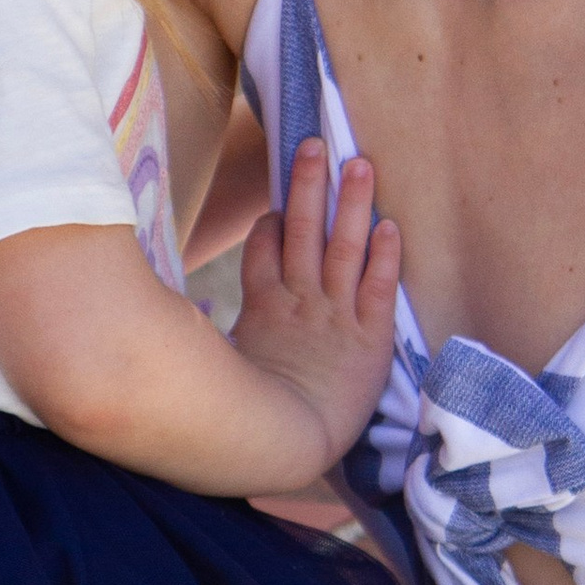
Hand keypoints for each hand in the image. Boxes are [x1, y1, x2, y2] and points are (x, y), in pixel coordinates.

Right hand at [229, 140, 401, 470]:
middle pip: (303, 231)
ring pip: (343, 246)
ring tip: (359, 164)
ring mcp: (336, 316)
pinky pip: (379, 287)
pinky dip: (385, 255)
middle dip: (309, 185)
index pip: (265, 250)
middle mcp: (300, 302)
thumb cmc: (251, 415)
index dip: (271, 224)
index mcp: (263, 309)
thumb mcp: (222, 370)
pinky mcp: (370, 336)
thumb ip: (212, 339)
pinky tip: (391, 225)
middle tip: (314, 143)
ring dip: (351, 203)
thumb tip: (193, 325)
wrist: (288, 441)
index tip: (277, 208)